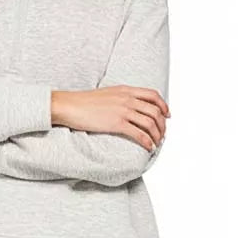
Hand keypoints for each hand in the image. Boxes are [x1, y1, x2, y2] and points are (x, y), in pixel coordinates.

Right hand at [51, 85, 169, 151]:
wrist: (70, 105)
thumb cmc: (84, 102)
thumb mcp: (107, 93)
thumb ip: (121, 97)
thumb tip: (129, 106)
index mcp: (126, 90)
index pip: (153, 95)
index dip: (164, 106)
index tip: (167, 115)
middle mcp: (127, 99)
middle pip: (155, 111)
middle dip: (162, 125)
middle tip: (162, 134)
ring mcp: (123, 111)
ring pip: (150, 123)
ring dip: (157, 135)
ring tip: (156, 143)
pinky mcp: (116, 123)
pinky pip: (138, 134)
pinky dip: (147, 142)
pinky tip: (148, 147)